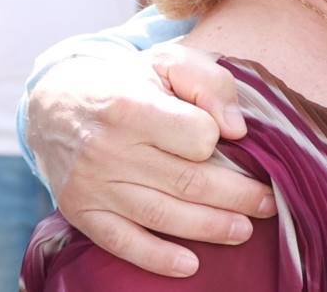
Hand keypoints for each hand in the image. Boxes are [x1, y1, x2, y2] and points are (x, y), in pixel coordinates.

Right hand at [26, 44, 275, 277]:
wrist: (58, 103)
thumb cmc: (127, 81)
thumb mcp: (168, 62)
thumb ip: (210, 83)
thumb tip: (236, 130)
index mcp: (132, 106)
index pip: (196, 136)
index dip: (219, 139)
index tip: (229, 139)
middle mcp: (109, 149)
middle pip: (188, 181)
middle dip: (237, 196)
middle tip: (269, 203)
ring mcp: (94, 185)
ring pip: (162, 215)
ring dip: (210, 228)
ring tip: (245, 231)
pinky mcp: (82, 211)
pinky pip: (122, 242)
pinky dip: (157, 258)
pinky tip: (190, 265)